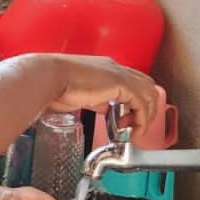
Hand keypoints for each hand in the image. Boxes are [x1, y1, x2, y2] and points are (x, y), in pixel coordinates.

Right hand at [43, 55, 158, 140]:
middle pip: (147, 85)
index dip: (134, 102)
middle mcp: (115, 68)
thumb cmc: (55, 84)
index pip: (131, 82)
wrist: (49, 76)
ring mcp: (120, 74)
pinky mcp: (122, 84)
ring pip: (150, 93)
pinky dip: (142, 119)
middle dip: (146, 108)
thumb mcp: (80, 95)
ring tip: (136, 131)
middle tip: (135, 126)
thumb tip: (103, 109)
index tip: (125, 119)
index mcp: (104, 68)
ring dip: (146, 114)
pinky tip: (134, 131)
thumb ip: (95, 101)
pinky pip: (142, 103)